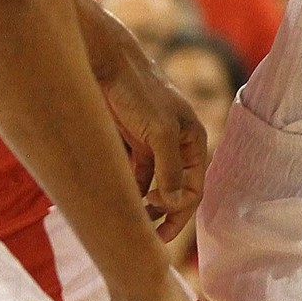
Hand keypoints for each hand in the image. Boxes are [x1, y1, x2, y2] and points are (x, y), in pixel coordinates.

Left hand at [76, 0, 208, 240]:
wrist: (107, 62)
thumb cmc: (139, 91)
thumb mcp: (159, 132)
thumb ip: (169, 168)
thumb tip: (175, 203)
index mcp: (193, 141)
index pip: (194, 188)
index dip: (179, 213)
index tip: (159, 231)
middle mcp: (177, 145)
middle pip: (176, 190)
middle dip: (163, 215)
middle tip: (145, 238)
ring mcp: (154, 144)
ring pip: (153, 186)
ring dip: (144, 205)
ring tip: (129, 222)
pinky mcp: (132, 142)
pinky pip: (135, 175)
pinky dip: (128, 190)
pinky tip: (116, 201)